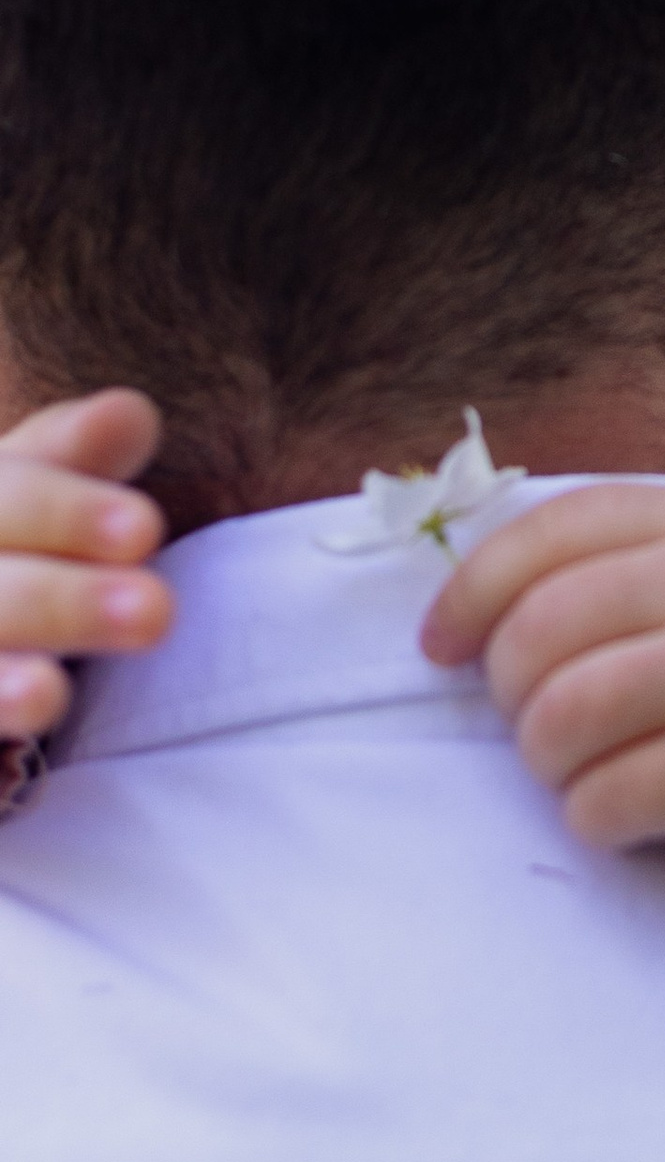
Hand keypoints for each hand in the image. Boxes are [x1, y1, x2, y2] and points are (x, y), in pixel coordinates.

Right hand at [0, 391, 171, 743]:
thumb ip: (76, 456)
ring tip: (52, 695)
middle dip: (59, 603)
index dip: (64, 512)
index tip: (147, 532)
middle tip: (153, 614)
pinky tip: (11, 748)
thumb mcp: (37, 496)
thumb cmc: (18, 551)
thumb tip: (129, 412)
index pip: (10, 496)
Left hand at [422, 485, 664, 876]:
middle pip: (544, 629)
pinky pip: (609, 800)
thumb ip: (634, 560)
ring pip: (564, 716)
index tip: (440, 645)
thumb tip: (476, 609)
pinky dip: (596, 815)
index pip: (556, 529)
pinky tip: (634, 808)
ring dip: (547, 757)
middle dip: (512, 690)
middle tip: (542, 721)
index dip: (472, 590)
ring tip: (584, 766)